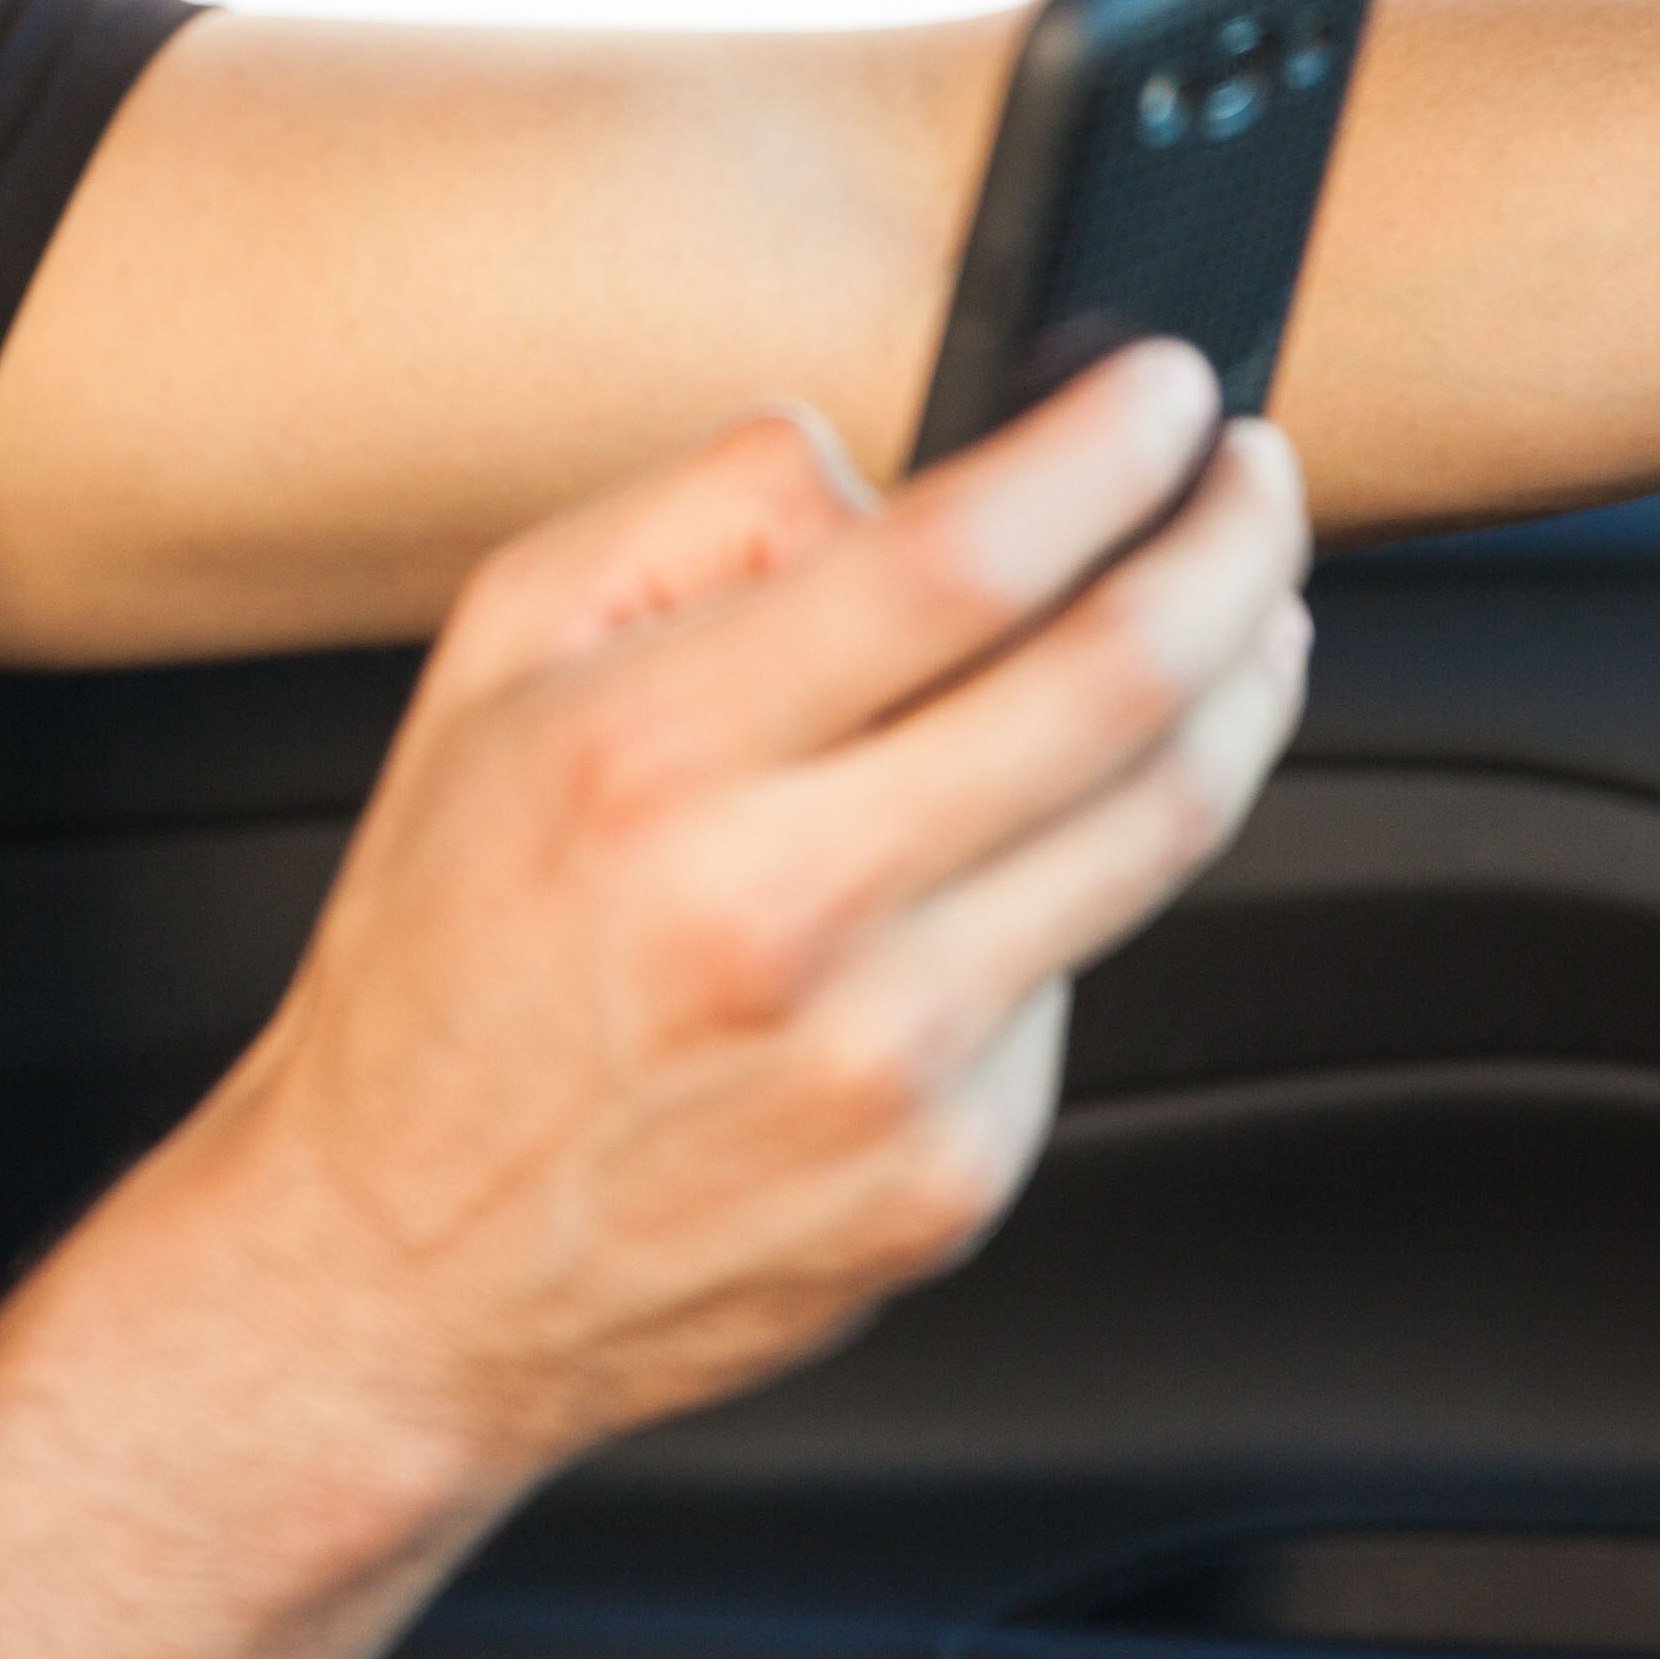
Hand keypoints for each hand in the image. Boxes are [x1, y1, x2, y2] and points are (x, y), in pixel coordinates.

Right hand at [145, 345, 1309, 1493]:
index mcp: (653, 758)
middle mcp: (780, 916)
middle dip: (1232, 546)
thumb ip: (699, 515)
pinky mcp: (952, 1176)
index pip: (961, 561)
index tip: (1169, 394)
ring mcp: (887, 1066)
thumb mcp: (497, 659)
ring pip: (1159, 832)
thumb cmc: (448, 950)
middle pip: (1117, 688)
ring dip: (1242, 690)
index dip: (1108, 453)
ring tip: (1242, 614)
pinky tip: (1039, 843)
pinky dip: (1089, 879)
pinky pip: (1082, 976)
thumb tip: (896, 477)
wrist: (401, 1264)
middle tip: (1258, 482)